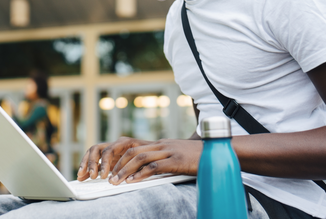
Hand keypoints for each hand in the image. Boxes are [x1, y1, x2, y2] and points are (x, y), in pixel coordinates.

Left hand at [77, 137, 201, 183]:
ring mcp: (169, 151)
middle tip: (107, 177)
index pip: (132, 146)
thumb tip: (148, 172)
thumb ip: (163, 161)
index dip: (118, 157)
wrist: (218, 153)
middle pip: (132, 150)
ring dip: (125, 170)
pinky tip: (133, 182)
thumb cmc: (198, 158)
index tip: (109, 169)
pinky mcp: (177, 161)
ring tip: (115, 181)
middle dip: (117, 164)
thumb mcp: (177, 156)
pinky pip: (155, 166)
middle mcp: (161, 144)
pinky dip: (141, 174)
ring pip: (140, 157)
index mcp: (160, 144)